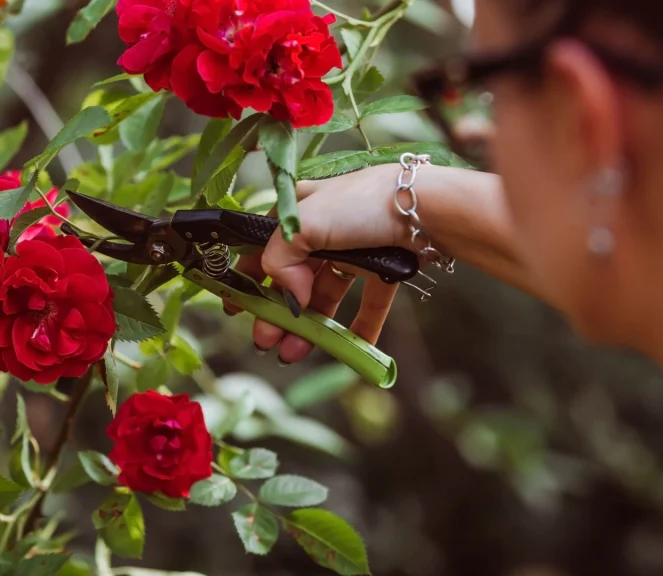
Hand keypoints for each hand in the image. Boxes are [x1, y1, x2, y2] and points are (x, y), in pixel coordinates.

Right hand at [232, 165, 408, 363]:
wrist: (425, 208)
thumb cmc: (360, 203)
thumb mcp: (304, 223)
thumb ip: (280, 258)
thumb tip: (288, 293)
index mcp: (299, 211)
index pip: (264, 248)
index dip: (249, 278)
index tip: (236, 307)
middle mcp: (324, 230)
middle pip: (293, 278)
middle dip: (277, 312)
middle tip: (265, 341)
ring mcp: (354, 249)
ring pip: (325, 294)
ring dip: (310, 325)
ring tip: (295, 352)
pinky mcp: (383, 267)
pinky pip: (368, 301)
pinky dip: (360, 326)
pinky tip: (351, 348)